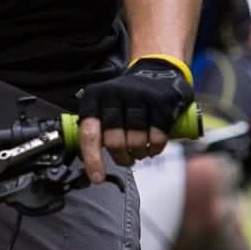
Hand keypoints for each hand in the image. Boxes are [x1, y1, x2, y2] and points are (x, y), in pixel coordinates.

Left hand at [78, 57, 192, 184]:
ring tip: (139, 150)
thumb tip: (88, 163)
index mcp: (95, 97)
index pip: (89, 133)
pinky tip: (152, 146)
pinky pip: (156, 137)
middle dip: (121, 156)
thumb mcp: (103, 106)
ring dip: (138, 153)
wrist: (158, 72)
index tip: (97, 178)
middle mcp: (114, 94)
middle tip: (126, 158)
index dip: (93, 159)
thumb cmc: (126, 98)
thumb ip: (94, 130)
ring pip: (135, 141)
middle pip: (114, 141)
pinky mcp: (161, 102)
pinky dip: (154, 148)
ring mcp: (139, 96)